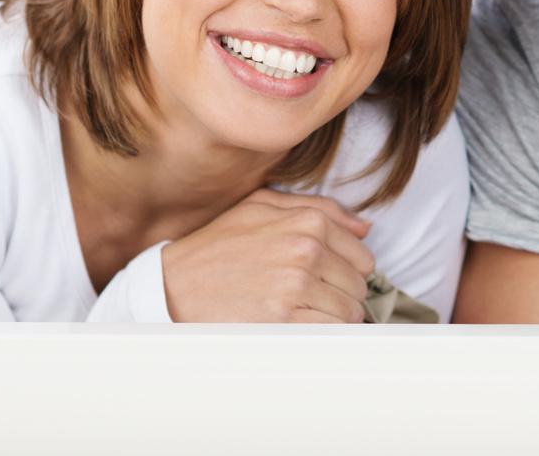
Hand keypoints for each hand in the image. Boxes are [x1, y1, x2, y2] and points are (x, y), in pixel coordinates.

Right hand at [159, 188, 375, 322]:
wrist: (174, 284)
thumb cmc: (219, 245)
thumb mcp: (262, 206)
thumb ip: (319, 208)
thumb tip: (364, 228)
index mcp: (307, 221)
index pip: (362, 256)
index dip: (346, 270)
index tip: (325, 278)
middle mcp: (307, 250)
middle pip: (357, 285)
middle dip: (341, 294)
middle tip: (309, 297)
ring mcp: (297, 286)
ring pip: (349, 311)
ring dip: (332, 316)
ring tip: (302, 312)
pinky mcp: (285, 320)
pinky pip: (331, 331)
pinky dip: (323, 333)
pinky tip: (299, 325)